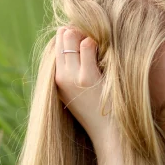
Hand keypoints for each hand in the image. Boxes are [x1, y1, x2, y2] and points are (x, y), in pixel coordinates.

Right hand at [52, 26, 118, 156]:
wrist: (108, 132)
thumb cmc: (99, 110)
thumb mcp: (78, 91)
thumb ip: (74, 69)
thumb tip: (78, 39)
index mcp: (56, 80)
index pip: (58, 44)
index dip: (71, 34)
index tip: (87, 37)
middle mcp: (59, 77)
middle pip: (63, 36)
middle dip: (78, 31)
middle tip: (96, 41)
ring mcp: (71, 76)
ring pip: (72, 37)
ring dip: (87, 36)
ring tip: (100, 49)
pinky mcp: (86, 77)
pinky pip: (87, 45)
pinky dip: (96, 43)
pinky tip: (104, 54)